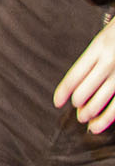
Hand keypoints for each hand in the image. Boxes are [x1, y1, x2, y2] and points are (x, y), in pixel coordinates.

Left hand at [56, 16, 114, 132]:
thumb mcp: (103, 39)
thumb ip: (92, 59)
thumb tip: (77, 86)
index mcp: (98, 47)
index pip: (74, 75)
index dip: (63, 92)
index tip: (57, 103)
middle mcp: (109, 61)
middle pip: (84, 91)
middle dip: (78, 105)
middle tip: (77, 110)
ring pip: (100, 101)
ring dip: (90, 114)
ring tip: (85, 119)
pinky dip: (107, 118)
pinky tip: (99, 125)